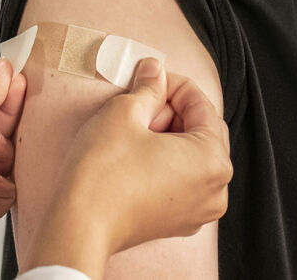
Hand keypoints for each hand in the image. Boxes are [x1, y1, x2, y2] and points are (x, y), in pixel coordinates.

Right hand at [22, 58, 231, 276]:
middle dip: (173, 111)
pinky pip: (182, 180)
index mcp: (213, 160)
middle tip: (140, 103)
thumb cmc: (103, 172)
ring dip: (169, 136)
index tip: (150, 76)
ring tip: (135, 129)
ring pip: (192, 156)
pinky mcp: (178, 222)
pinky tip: (136, 154)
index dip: (173, 84)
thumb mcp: (124, 113)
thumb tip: (155, 70)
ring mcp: (199, 211)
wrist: (79, 225)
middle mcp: (216, 189)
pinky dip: (166, 162)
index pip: (201, 105)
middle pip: (202, 132)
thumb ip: (148, 87)